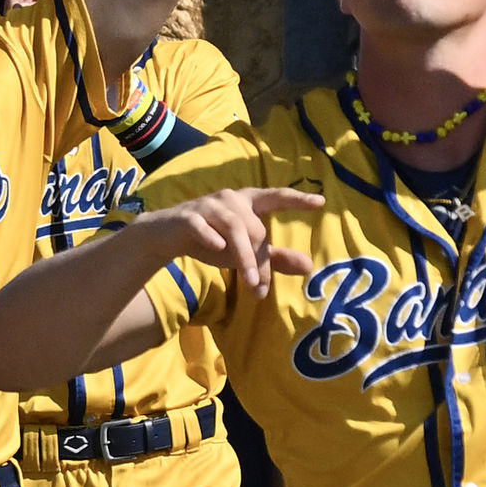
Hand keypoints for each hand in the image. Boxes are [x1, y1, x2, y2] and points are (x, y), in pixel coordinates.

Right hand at [146, 188, 326, 300]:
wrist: (165, 236)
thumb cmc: (210, 239)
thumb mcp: (244, 250)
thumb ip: (273, 257)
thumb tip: (308, 266)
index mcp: (247, 202)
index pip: (276, 197)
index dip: (297, 199)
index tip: (320, 203)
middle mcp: (230, 199)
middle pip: (255, 229)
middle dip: (260, 261)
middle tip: (260, 289)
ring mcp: (208, 206)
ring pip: (234, 228)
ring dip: (244, 257)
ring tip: (250, 283)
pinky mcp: (187, 217)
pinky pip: (202, 225)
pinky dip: (211, 236)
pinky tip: (217, 249)